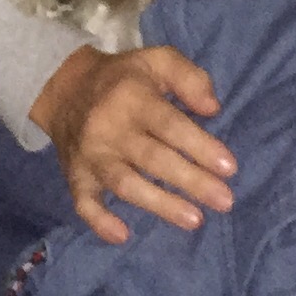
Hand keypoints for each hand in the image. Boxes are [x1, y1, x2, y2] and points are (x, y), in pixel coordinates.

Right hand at [29, 45, 234, 244]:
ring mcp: (91, 156)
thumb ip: (189, 77)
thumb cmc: (124, 78)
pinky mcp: (76, 176)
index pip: (169, 125)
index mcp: (132, 97)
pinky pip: (83, 203)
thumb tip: (213, 108)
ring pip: (125, 184)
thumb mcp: (157, 60)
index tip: (230, 167)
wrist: (65, 88)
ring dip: (160, 204)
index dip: (200, 147)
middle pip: (153, 158)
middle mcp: (109, 128)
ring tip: (195, 220)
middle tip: (224, 200)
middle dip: (191, 181)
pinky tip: (122, 235)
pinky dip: (99, 221)